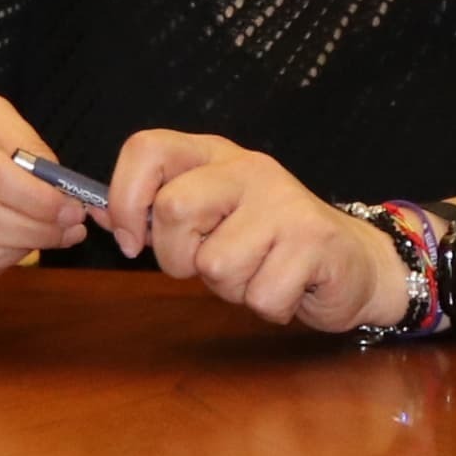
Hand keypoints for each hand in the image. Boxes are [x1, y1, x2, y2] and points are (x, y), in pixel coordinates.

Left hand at [103, 129, 413, 335]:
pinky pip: (259, 295)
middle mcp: (248, 168)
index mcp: (214, 156)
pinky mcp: (314, 240)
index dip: (124, 197)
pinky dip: (268, 307)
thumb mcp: (213, 217)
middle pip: (173, 210)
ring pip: (215, 264)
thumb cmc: (269, 244)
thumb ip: (164, 213)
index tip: (130, 240)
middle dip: (177, 258)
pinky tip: (287, 287)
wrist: (354, 262)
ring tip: (257, 273)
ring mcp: (283, 202)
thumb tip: (101, 221)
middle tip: (207, 266)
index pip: (147, 148)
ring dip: (230, 288)